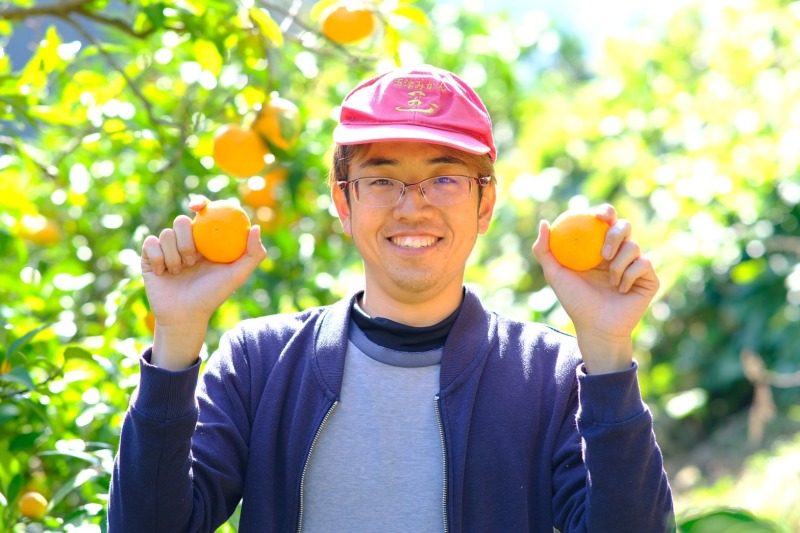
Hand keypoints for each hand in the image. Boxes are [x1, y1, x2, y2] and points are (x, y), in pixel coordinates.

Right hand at [141, 196, 266, 368]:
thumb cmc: (213, 295)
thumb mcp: (238, 275)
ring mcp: (167, 248)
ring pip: (166, 234)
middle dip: (188, 241)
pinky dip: (158, 259)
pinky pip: (150, 244)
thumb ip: (253, 253)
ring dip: (174, 256)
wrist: (186, 315)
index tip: (198, 207)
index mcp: (206, 240)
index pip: (202, 213)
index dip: (200, 203)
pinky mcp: (149, 257)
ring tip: (180, 272)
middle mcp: (186, 241)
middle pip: (182, 221)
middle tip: (193, 261)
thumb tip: (256, 227)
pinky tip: (164, 273)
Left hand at [532, 204, 659, 373]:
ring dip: (618, 264)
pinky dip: (629, 276)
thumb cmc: (574, 301)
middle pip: (624, 226)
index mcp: (599, 247)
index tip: (598, 216)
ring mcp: (636, 265)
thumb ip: (545, 249)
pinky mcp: (649, 278)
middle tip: (603, 251)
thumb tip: (544, 222)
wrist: (595, 326)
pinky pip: (643, 264)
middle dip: (615, 233)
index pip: (605, 222)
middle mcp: (619, 253)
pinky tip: (621, 289)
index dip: (605, 212)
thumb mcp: (555, 274)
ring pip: (634, 246)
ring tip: (609, 281)